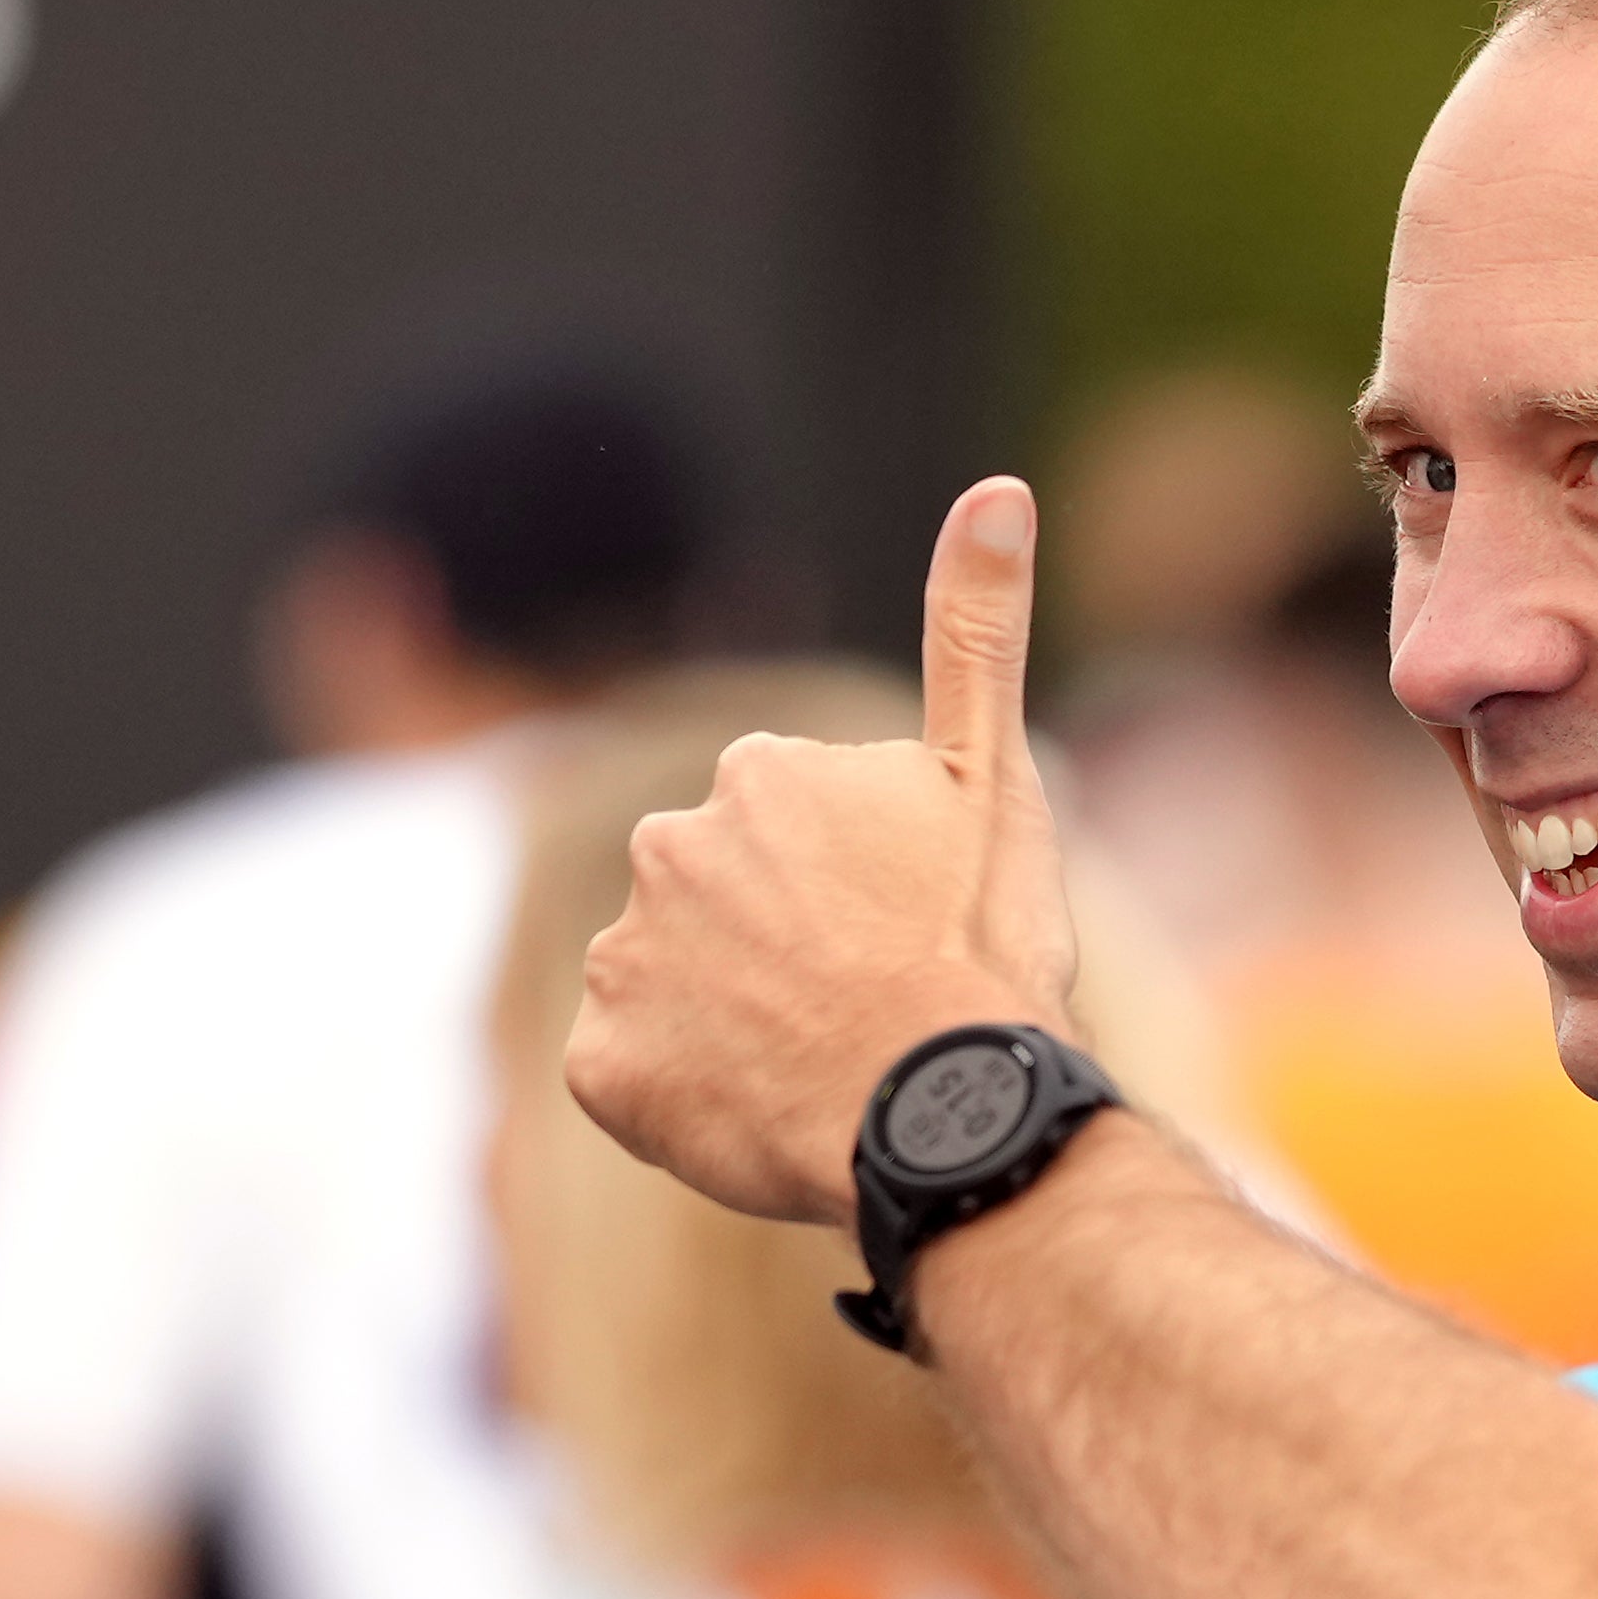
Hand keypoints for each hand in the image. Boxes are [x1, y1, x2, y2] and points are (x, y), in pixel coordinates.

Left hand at [566, 476, 1083, 1224]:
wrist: (943, 1112)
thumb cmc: (981, 948)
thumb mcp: (994, 778)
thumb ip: (977, 631)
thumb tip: (997, 486)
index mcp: (758, 774)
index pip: (790, 837)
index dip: (855, 896)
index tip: (904, 937)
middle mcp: (667, 848)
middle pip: (721, 906)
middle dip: (777, 951)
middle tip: (862, 1008)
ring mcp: (624, 960)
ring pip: (674, 988)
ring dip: (729, 1023)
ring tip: (819, 1065)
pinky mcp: (600, 1068)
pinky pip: (633, 1080)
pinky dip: (684, 1099)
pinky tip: (760, 1110)